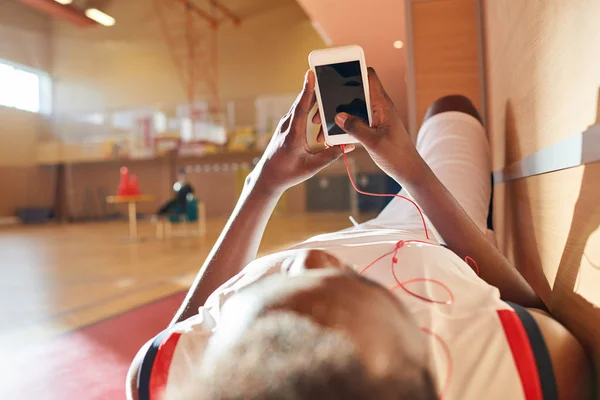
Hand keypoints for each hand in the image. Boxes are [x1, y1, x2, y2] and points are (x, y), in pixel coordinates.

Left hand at [251, 70, 353, 194]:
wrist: (267, 177)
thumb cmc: (288, 174)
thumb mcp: (311, 167)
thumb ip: (330, 156)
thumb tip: (349, 145)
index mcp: (292, 135)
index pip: (301, 108)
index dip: (307, 91)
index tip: (310, 74)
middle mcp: (287, 126)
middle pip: (302, 102)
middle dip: (314, 86)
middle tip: (326, 71)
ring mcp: (285, 125)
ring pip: (300, 105)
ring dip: (312, 95)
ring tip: (326, 82)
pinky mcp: (286, 126)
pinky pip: (298, 111)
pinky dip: (308, 104)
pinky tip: (318, 99)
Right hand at [317, 67, 420, 182]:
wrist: (408, 170)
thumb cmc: (397, 156)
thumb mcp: (373, 142)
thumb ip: (356, 128)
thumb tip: (338, 116)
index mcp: (382, 105)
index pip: (369, 77)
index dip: (354, 70)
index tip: (336, 72)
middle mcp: (379, 107)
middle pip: (354, 92)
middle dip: (336, 98)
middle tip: (320, 109)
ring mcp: (376, 117)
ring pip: (352, 108)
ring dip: (337, 114)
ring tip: (321, 125)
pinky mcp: (373, 127)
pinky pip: (355, 120)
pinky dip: (343, 125)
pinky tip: (332, 135)